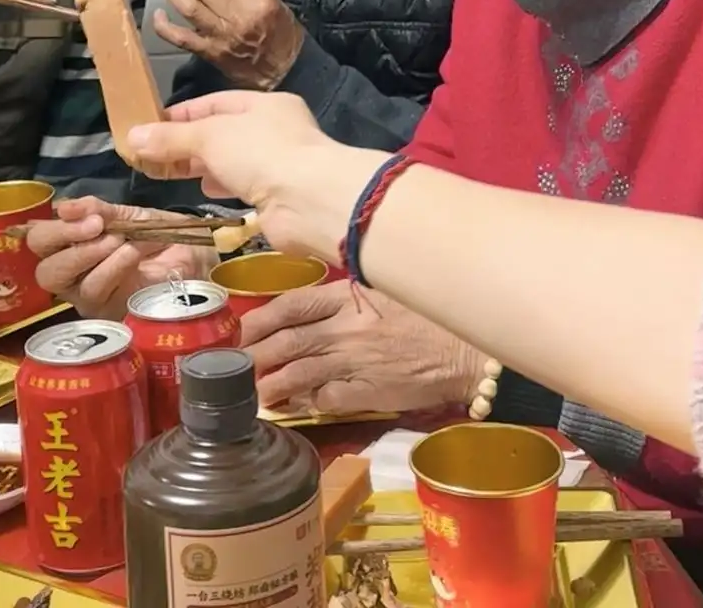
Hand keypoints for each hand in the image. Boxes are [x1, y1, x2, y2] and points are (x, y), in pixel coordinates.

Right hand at [26, 197, 213, 318]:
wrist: (202, 260)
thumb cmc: (164, 238)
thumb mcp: (132, 216)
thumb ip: (100, 211)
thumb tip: (65, 207)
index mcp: (74, 247)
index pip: (39, 241)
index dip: (54, 227)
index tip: (79, 213)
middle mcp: (74, 276)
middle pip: (44, 268)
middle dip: (64, 240)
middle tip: (96, 225)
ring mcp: (90, 297)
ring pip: (68, 281)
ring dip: (94, 251)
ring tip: (122, 238)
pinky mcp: (109, 312)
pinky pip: (97, 291)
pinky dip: (114, 266)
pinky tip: (131, 253)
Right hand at [128, 92, 385, 261]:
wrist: (309, 201)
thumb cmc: (263, 154)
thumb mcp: (210, 136)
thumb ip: (172, 139)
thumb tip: (132, 137)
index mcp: (265, 105)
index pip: (216, 104)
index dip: (182, 115)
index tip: (150, 127)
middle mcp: (275, 131)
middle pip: (222, 134)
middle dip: (187, 144)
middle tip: (151, 156)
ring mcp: (278, 165)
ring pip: (232, 161)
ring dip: (203, 167)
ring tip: (170, 173)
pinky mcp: (277, 197)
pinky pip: (243, 187)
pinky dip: (222, 187)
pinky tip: (205, 191)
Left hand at [152, 0, 304, 90]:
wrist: (285, 72)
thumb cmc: (282, 36)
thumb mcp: (275, 3)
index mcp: (257, 2)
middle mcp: (237, 17)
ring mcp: (220, 36)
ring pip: (188, 7)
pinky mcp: (209, 52)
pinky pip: (179, 38)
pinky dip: (164, 26)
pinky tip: (158, 14)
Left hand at [239, 281, 483, 415]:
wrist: (466, 351)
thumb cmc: (428, 319)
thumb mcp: (384, 295)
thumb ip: (346, 302)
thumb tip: (309, 316)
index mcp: (350, 297)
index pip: (290, 304)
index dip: (260, 319)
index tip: (244, 331)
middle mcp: (345, 327)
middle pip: (285, 339)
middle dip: (253, 354)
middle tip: (237, 366)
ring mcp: (353, 361)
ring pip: (296, 372)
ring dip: (270, 385)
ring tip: (255, 394)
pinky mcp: (365, 392)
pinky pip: (323, 398)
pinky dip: (304, 403)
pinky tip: (293, 406)